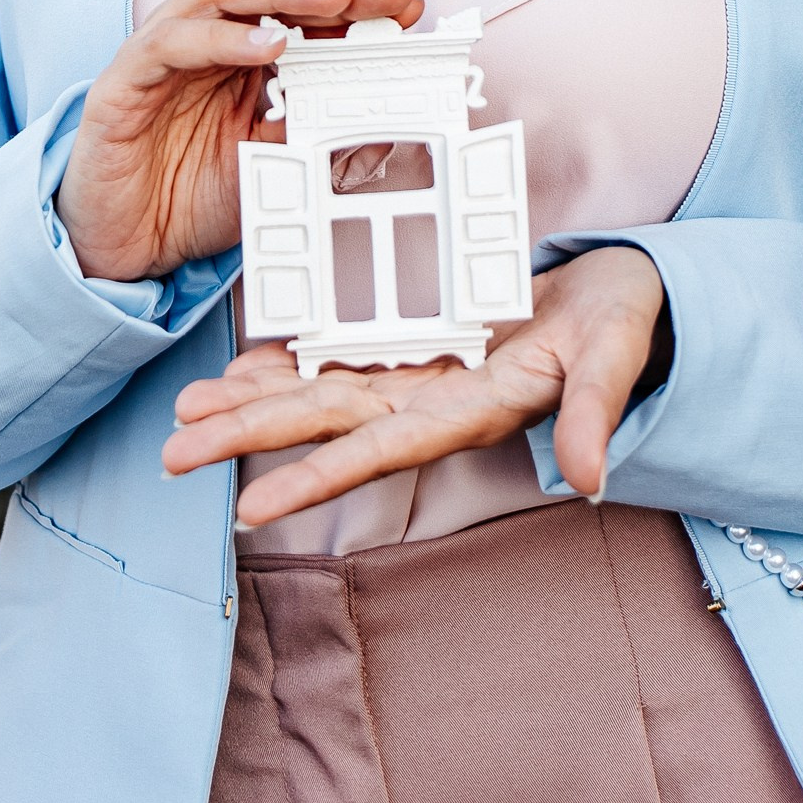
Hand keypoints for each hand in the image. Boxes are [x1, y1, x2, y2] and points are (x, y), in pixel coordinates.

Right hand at [56, 0, 420, 283]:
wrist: (124, 250)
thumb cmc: (190, 198)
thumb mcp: (273, 167)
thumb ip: (317, 135)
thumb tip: (385, 114)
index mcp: (239, 58)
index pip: (297, 13)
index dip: (352, 4)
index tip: (406, 3)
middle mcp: (201, 44)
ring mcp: (160, 55)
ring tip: (332, 0)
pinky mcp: (123, 82)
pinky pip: (170, 43)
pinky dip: (221, 38)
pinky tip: (264, 47)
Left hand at [161, 245, 668, 524]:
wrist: (629, 295)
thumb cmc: (625, 321)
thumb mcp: (617, 356)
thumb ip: (598, 413)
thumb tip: (590, 481)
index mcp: (477, 410)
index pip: (383, 451)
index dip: (318, 477)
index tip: (251, 507)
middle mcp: (436, 403)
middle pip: (330, 427)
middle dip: (252, 441)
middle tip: (173, 454)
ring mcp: (425, 378)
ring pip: (325, 397)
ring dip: (257, 408)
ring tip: (187, 416)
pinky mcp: (424, 350)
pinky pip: (345, 361)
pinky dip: (293, 367)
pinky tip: (244, 372)